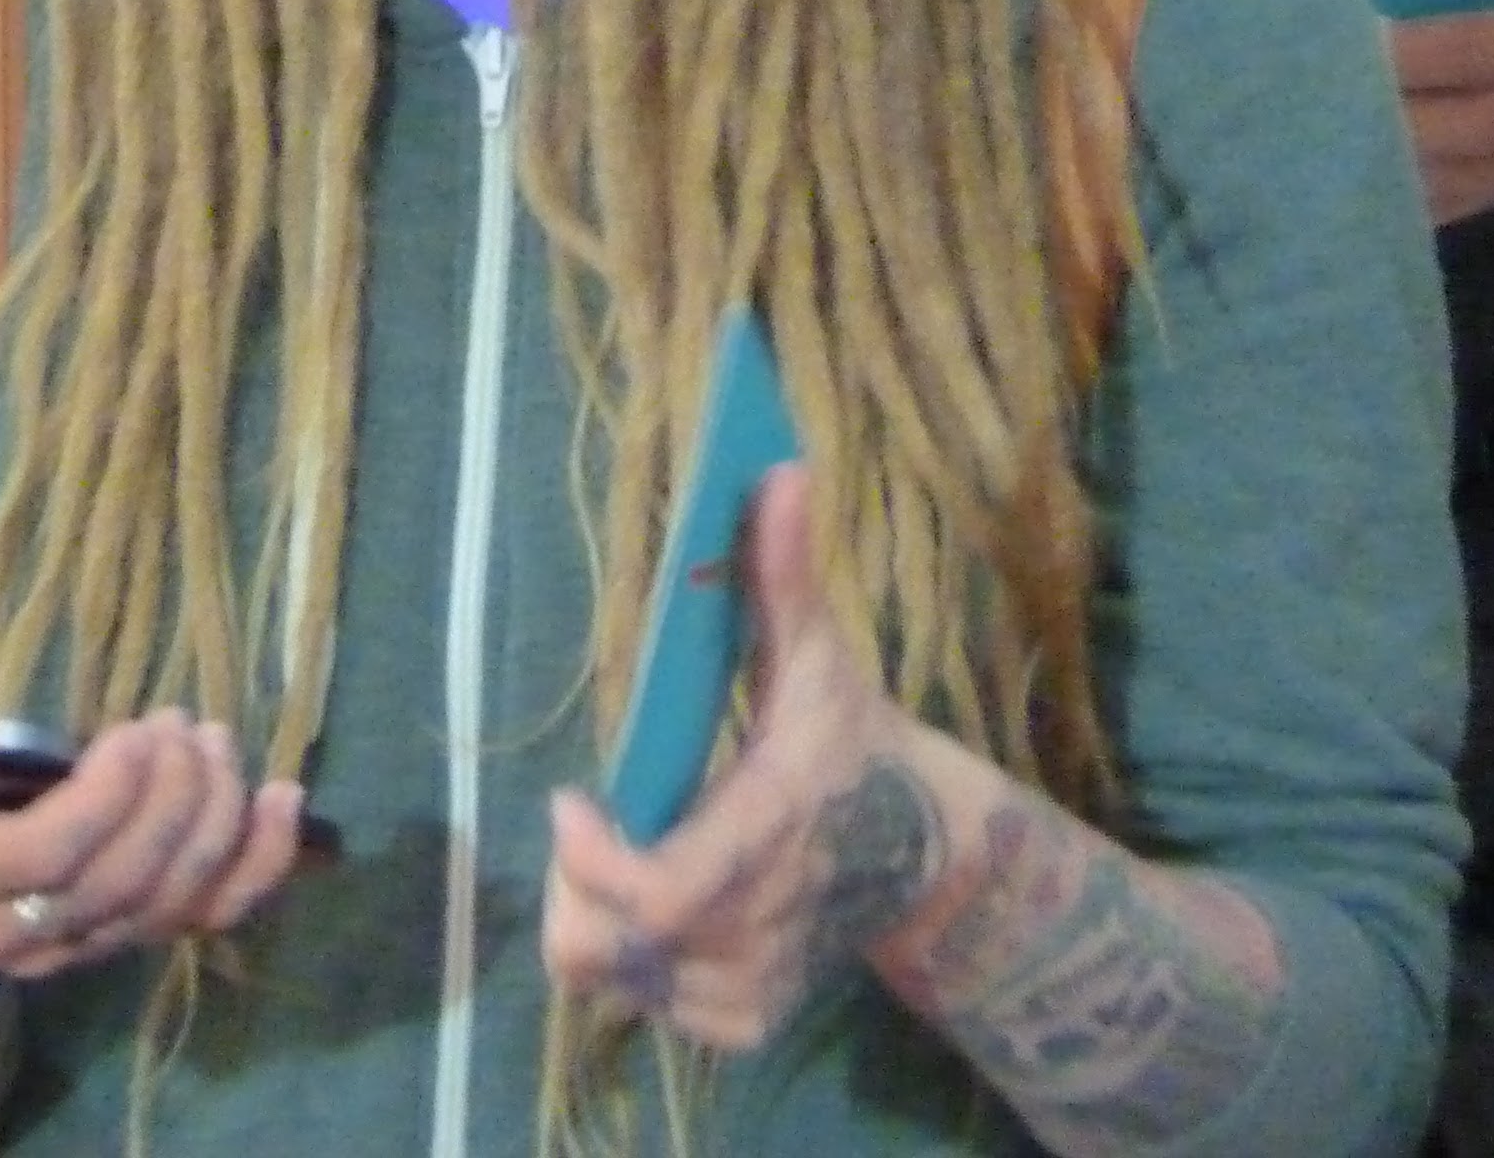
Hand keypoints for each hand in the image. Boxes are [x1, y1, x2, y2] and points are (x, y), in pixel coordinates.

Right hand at [0, 597, 303, 981]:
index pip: (46, 857)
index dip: (106, 799)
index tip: (133, 728)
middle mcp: (14, 933)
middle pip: (118, 883)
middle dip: (167, 802)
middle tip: (182, 722)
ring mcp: (76, 947)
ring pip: (164, 906)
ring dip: (210, 824)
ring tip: (215, 741)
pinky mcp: (124, 940)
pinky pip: (204, 923)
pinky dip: (257, 870)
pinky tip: (286, 802)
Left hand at [542, 466, 955, 1051]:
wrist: (920, 852)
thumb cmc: (846, 740)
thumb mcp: (814, 658)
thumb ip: (783, 575)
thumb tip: (778, 469)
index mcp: (767, 834)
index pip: (652, 893)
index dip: (589, 859)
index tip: (573, 799)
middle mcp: (758, 925)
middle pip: (604, 949)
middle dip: (575, 888)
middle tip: (589, 833)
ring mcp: (752, 985)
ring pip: (612, 981)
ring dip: (600, 921)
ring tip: (628, 861)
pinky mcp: (746, 1024)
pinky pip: (645, 1007)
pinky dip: (634, 964)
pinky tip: (666, 910)